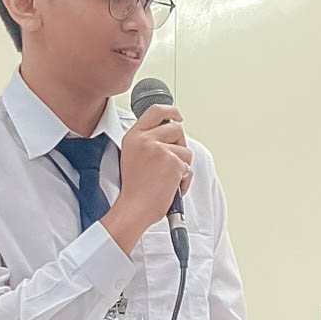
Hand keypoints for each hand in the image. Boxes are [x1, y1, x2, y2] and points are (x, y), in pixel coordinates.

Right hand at [117, 103, 193, 225]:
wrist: (134, 208)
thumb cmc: (134, 189)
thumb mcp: (133, 156)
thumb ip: (148, 141)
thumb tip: (170, 133)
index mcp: (134, 136)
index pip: (156, 111)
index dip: (171, 111)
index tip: (177, 116)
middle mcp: (145, 139)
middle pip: (177, 128)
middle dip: (180, 145)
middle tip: (171, 162)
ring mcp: (159, 149)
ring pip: (185, 150)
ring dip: (182, 165)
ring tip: (168, 178)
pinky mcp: (172, 162)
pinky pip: (188, 167)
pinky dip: (184, 179)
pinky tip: (171, 187)